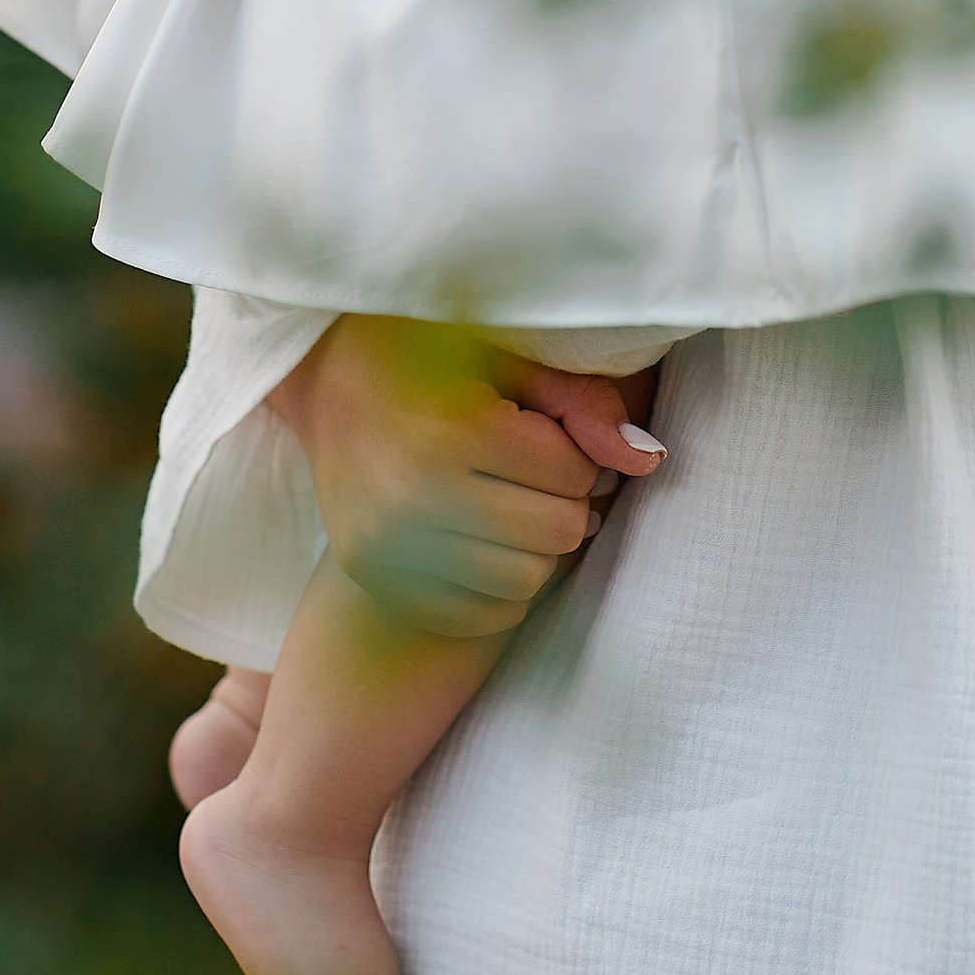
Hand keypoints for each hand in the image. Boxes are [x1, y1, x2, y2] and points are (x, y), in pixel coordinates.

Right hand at [266, 318, 660, 639]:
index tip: (548, 436)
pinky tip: (485, 543)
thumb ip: (584, 406)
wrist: (326, 378)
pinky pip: (476, 617)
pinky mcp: (370, 577)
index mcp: (451, 429)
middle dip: (563, 503)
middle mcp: (413, 495)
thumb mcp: (511, 360)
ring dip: (536, 549)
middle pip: (556, 535)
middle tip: (536, 475)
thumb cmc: (432, 357)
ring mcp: (386, 546)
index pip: (572, 473)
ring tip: (511, 505)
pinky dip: (498, 590)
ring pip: (525, 583)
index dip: (577, 455)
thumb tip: (648, 461)